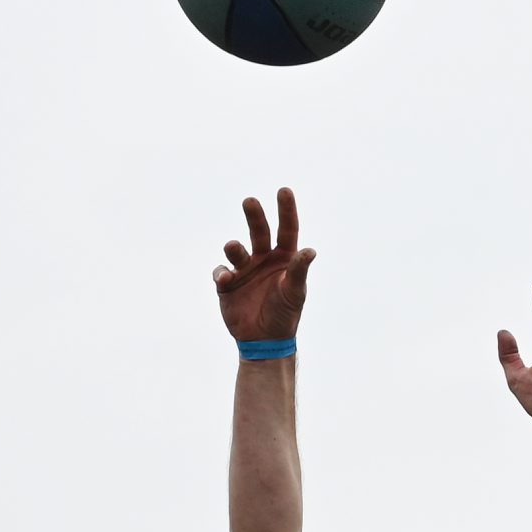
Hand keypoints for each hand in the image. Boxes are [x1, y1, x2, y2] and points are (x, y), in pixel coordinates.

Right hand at [214, 189, 313, 344]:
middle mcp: (263, 259)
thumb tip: (310, 250)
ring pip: (236, 250)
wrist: (264, 340)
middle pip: (259, 231)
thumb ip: (299, 270)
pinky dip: (222, 272)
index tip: (284, 190)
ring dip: (234, 247)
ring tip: (232, 247)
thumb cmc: (285, 315)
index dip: (286, 210)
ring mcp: (244, 270)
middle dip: (254, 215)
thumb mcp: (295, 292)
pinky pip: (221, 272)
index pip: (286, 229)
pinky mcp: (227, 284)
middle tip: (250, 201)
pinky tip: (226, 279)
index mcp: (283, 258)